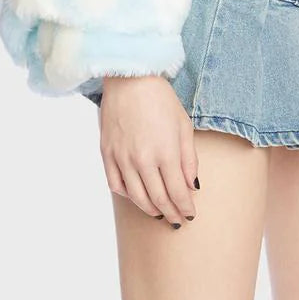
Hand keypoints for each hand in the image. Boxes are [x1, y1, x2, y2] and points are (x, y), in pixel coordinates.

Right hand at [98, 74, 199, 227]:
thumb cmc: (161, 99)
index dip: (185, 208)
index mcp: (165, 152)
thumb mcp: (184, 125)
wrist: (130, 79)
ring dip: (150, 209)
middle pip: (158, 200)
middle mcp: (142, 160)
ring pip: (136, 197)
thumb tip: (191, 186)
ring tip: (159, 212)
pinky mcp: (107, 153)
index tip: (190, 215)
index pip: (177, 192)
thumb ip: (189, 159)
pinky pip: (116, 185)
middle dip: (170, 213)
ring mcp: (122, 158)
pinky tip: (137, 195)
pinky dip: (128, 195)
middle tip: (177, 220)